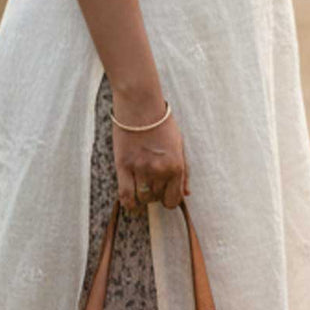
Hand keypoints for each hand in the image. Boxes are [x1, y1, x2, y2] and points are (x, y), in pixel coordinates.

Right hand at [110, 95, 188, 212]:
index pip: (173, 199)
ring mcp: (141, 168)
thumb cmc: (162, 123)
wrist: (140, 105)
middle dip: (156, 195)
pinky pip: (126, 194)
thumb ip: (184, 172)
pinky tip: (130, 204)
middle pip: (157, 198)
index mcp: (176, 166)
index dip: (169, 200)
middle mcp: (159, 170)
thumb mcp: (180, 145)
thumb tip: (186, 194)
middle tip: (152, 184)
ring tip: (141, 188)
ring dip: (143, 197)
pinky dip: (129, 203)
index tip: (165, 196)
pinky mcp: (124, 165)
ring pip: (142, 197)